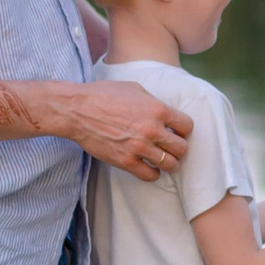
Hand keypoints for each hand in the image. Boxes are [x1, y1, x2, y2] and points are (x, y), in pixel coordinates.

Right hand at [64, 80, 191, 181]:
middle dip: (178, 148)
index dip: (183, 130)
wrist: (77, 110)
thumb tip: (166, 113)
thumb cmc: (103, 95)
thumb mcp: (134, 89)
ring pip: (170, 164)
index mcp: (157, 109)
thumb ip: (154, 102)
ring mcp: (139, 147)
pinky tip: (149, 167)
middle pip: (182, 148)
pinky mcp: (125, 161)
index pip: (187, 126)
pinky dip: (153, 173)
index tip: (177, 132)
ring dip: (169, 163)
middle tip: (171, 148)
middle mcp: (151, 129)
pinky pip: (150, 176)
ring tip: (163, 160)